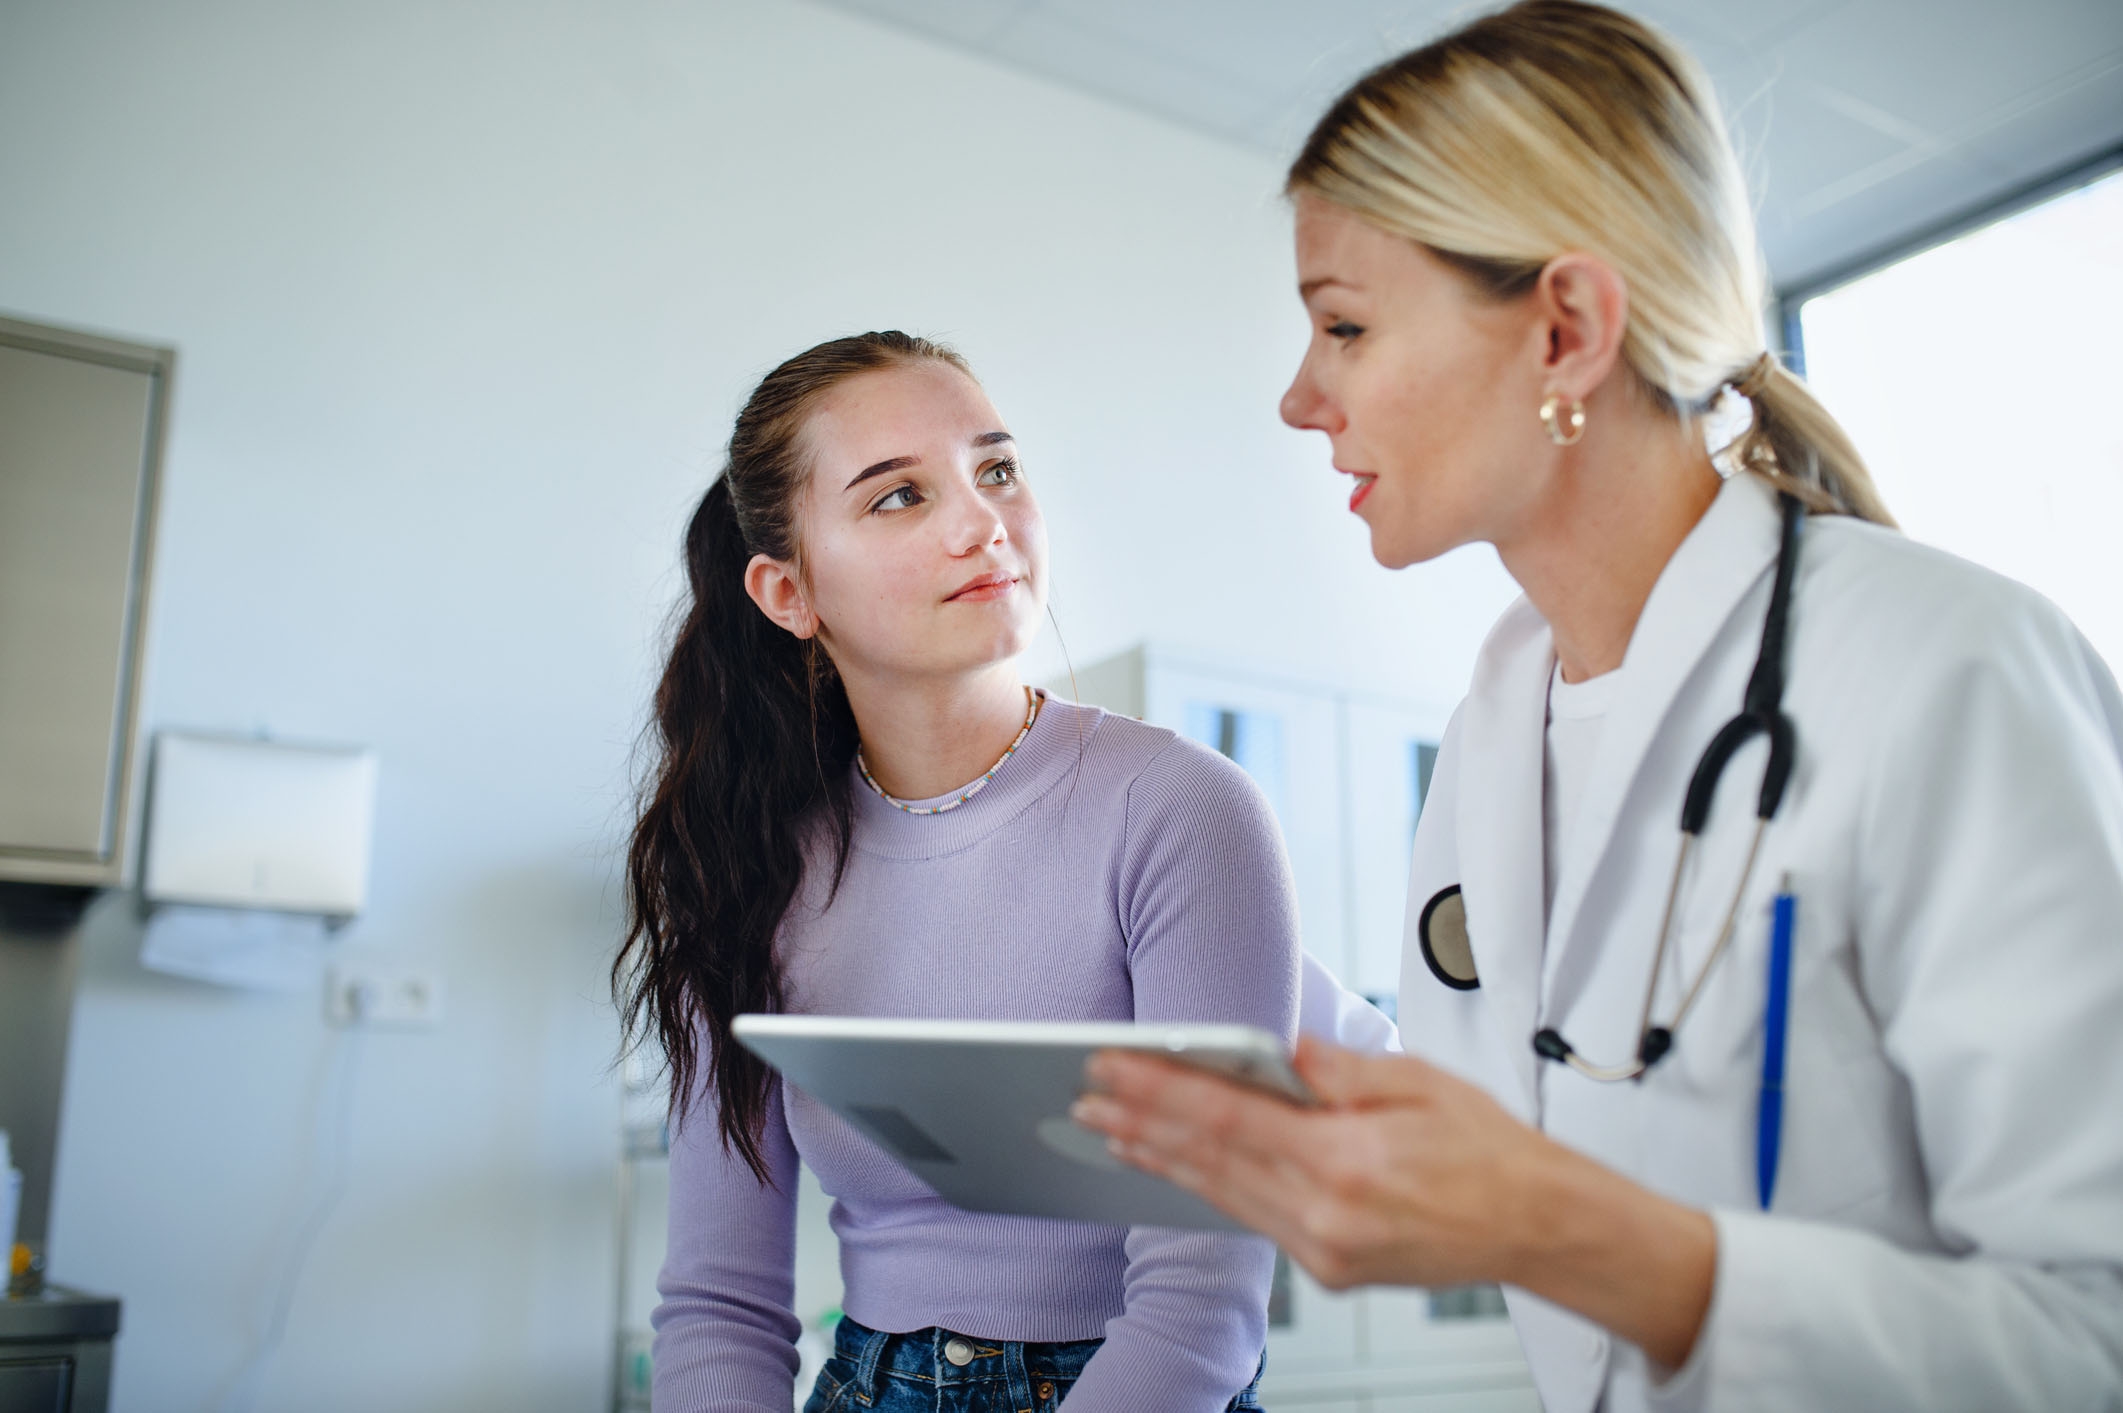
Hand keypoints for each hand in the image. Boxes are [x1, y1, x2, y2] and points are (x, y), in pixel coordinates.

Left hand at [1071, 1035, 1716, 1367]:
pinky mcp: (1329, 1269)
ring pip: (1222, 1195)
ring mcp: (1325, 1251)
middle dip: (1140, 1122)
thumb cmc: (1491, 1151)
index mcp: (1347, 1160)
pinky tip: (1176, 1165)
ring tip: (1109, 1127)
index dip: (1160, 1088)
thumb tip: (1278, 1047)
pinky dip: (1209, 1187)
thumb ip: (1339, 1068)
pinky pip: (1252, 1219)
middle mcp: (1327, 1214)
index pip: (1228, 1117)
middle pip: (1211, 1160)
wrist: (1539, 1228)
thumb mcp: (1418, 1083)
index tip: (1112, 1065)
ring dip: (1161, 1158)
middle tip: (1085, 1093)